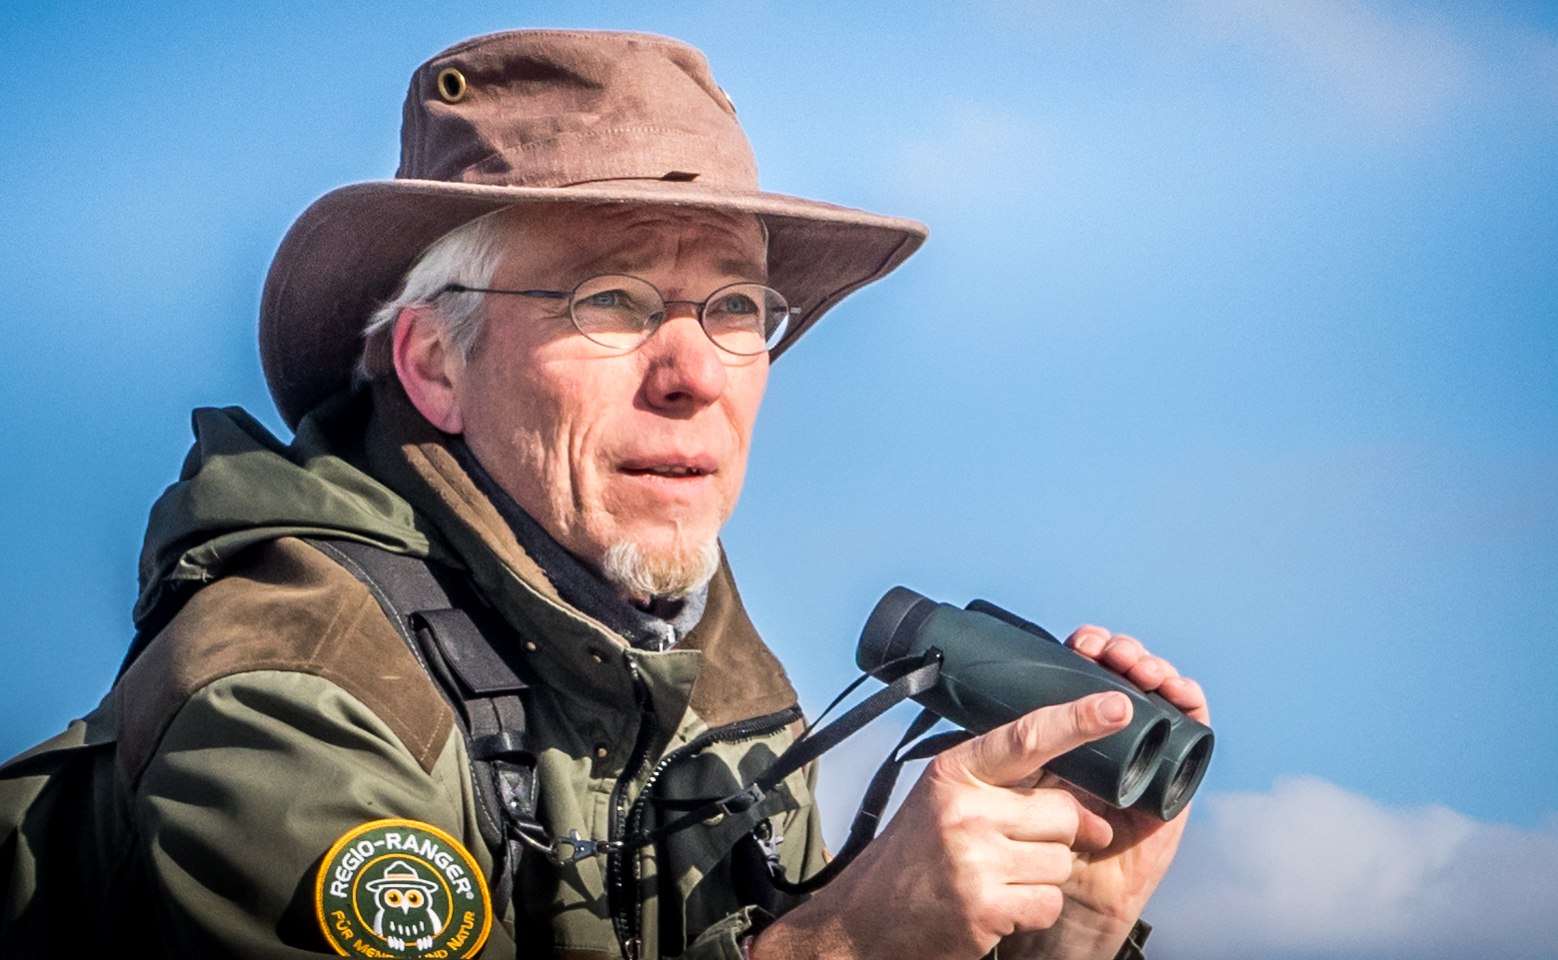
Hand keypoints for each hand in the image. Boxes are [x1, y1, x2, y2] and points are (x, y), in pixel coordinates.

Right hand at [751, 690, 1134, 959]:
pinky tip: (998, 905)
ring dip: (1041, 876)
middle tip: (1016, 847)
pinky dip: (1033, 909)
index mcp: (955, 772)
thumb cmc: (916, 854)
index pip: (1026, 738)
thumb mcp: (948, 800)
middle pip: (1062, 811)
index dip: (1076, 720)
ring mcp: (974, 859)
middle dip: (1057, 834)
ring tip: (996, 877)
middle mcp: (963, 809)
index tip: (1118, 705)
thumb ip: (1006, 787)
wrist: (866, 918)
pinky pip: (1049, 902)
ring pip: (1061, 860)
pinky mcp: (985, 907)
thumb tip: (1089, 811)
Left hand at [1004, 626, 1209, 958]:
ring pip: (1158, 693)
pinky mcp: (1173, 778)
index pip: (1083, 670)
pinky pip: (1191, 733)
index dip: (1088, 649)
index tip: (1083, 642)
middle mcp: (1107, 736)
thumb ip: (1006, 747)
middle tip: (1111, 652)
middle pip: (1125, 673)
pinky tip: (1179, 693)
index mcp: (1066, 729)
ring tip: (1139, 666)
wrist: (1057, 899)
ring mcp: (1143, 753)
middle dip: (1121, 652)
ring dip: (1153, 669)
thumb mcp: (1006, 781)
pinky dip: (1189, 704)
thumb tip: (988, 692)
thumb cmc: (1024, 842)